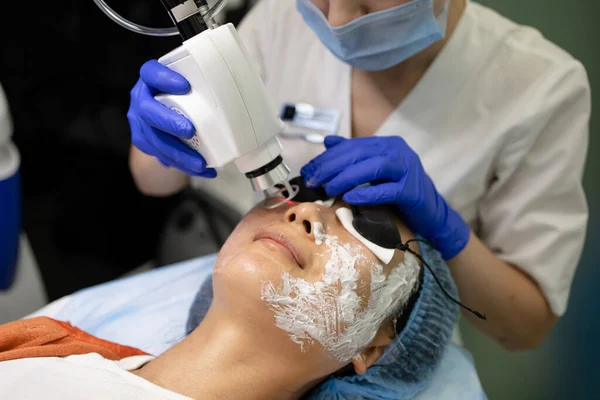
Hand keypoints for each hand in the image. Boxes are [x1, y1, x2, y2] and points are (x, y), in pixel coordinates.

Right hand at [127, 60, 215, 177]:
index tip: (185, 85)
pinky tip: (199, 170)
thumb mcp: (191, 80)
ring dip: (178, 153)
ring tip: (200, 164)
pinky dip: (182, 164)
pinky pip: (161, 155)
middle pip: (148, 111)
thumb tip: (234, 88)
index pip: (151, 73)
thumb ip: (202, 81)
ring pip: (154, 140)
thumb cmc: (185, 91)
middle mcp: (141, 99)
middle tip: (189, 130)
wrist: (166, 108)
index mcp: (150, 78)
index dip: (164, 79)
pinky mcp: (144, 141)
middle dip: (169, 122)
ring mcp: (140, 122)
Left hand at [301, 136, 469, 259]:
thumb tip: (328, 141)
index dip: (328, 157)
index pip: (352, 146)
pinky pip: (387, 190)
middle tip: (313, 180)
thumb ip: (354, 156)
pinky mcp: (413, 191)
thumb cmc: (399, 192)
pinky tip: (350, 198)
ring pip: (373, 167)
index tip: (309, 171)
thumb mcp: (375, 171)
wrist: (430, 213)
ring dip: (346, 177)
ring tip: (329, 188)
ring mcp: (408, 169)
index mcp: (388, 144)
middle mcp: (399, 151)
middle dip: (332, 166)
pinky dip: (366, 193)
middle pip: (360, 154)